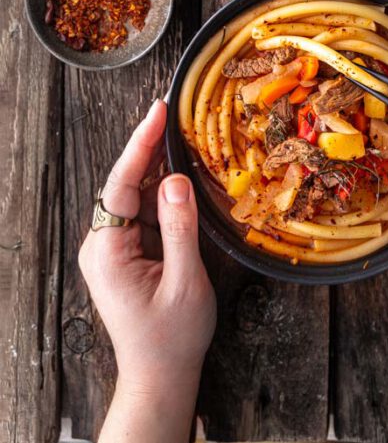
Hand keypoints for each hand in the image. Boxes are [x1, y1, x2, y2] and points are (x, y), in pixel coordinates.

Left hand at [79, 100, 215, 442]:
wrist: (160, 376)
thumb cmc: (172, 337)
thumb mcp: (184, 282)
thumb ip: (180, 228)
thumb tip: (176, 180)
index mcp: (108, 252)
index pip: (122, 185)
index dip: (141, 144)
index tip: (157, 112)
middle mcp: (101, 246)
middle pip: (125, 184)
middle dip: (149, 148)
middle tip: (173, 113)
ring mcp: (110, 250)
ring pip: (134, 196)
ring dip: (158, 169)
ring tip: (181, 136)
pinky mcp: (124, 254)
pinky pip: (142, 213)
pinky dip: (161, 193)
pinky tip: (180, 175)